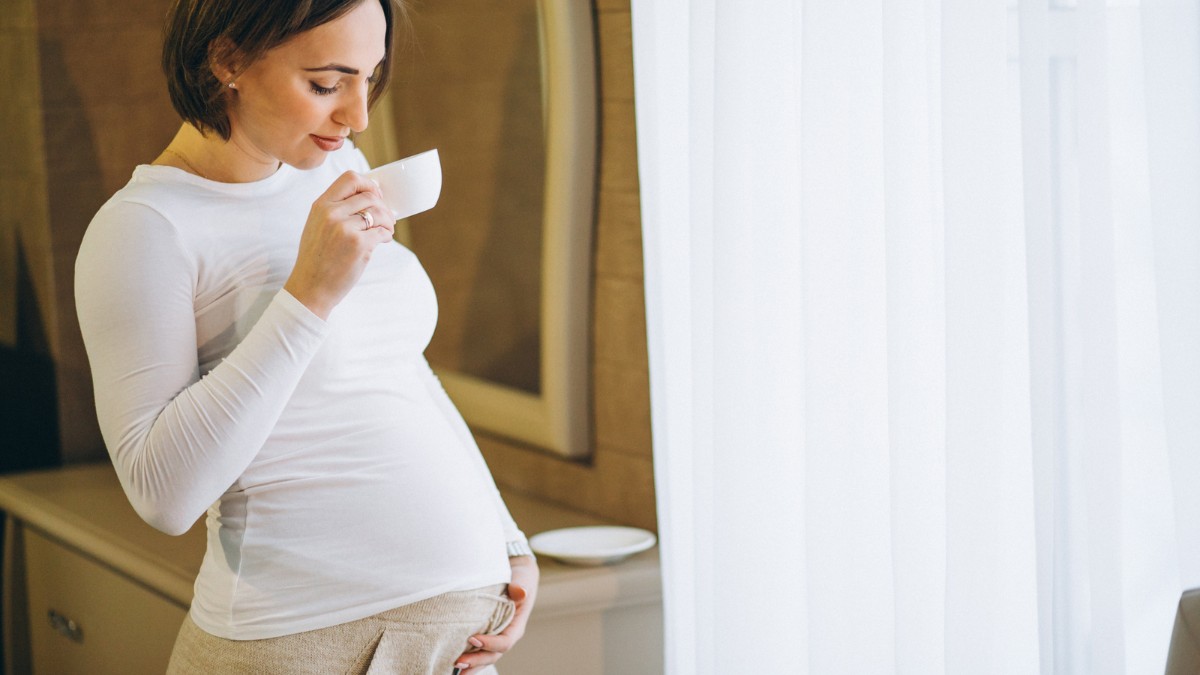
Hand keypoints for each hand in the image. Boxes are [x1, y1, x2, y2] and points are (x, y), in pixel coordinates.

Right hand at [283, 170, 395, 318]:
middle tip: (387, 218)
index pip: (350, 178)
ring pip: (379, 213)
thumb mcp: (316, 225)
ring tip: (387, 230)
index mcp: (321, 205)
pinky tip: (383, 240)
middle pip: (369, 195)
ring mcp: (345, 229)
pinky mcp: (359, 245)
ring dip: (388, 221)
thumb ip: (335, 209)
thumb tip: (367, 198)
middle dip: (383, 206)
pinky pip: (382, 232)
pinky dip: (387, 235)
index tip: (376, 194)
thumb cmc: (316, 258)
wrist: (310, 287)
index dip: (368, 184)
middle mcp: (332, 213)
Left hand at [453, 556, 539, 672]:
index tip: (472, 638)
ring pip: (484, 656)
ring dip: (471, 665)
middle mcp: (505, 635)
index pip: (504, 642)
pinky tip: (452, 661)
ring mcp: (495, 637)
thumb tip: (520, 592)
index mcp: (516, 626)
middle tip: (458, 663)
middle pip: (492, 655)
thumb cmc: (520, 578)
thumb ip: (520, 586)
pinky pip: (477, 649)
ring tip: (454, 669)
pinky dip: (467, 656)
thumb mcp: (522, 580)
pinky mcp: (485, 633)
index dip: (490, 644)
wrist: (516, 575)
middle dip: (476, 661)